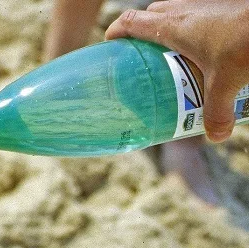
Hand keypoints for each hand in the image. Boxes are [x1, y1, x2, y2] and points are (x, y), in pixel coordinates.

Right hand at [106, 0, 248, 141]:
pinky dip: (188, 27)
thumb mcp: (226, 83)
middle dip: (140, 32)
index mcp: (172, 27)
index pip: (131, 21)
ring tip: (170, 54)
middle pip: (150, 15)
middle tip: (141, 56)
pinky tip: (200, 47)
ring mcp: (202, 5)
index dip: (116, 32)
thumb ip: (216, 112)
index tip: (110, 46)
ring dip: (165, 28)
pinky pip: (193, 13)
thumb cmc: (244, 43)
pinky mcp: (219, 7)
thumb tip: (213, 136)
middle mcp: (183, 11)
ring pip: (172, 11)